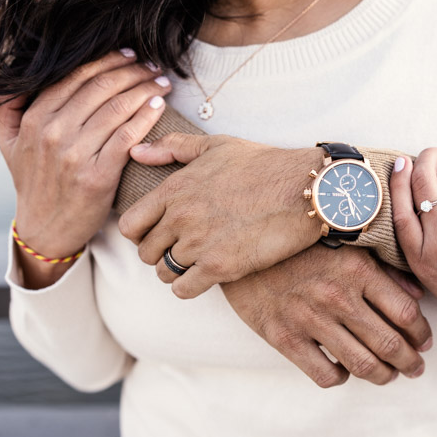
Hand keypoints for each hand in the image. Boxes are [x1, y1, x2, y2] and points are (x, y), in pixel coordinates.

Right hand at [0, 51, 170, 287]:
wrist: (45, 229)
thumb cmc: (33, 182)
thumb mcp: (8, 144)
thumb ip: (8, 107)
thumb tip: (13, 71)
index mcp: (34, 120)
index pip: (76, 76)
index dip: (106, 60)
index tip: (127, 54)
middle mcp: (53, 133)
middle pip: (101, 88)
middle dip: (132, 71)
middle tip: (151, 66)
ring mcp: (76, 155)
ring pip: (118, 108)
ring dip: (145, 89)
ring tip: (161, 82)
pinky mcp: (99, 176)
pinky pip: (128, 135)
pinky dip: (147, 116)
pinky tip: (159, 105)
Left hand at [118, 133, 325, 297]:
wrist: (306, 189)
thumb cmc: (265, 165)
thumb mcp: (216, 146)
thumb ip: (172, 148)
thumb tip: (136, 152)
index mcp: (175, 189)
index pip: (131, 225)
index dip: (141, 233)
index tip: (159, 233)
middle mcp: (181, 217)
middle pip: (145, 253)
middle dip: (160, 254)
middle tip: (182, 250)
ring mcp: (199, 243)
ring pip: (164, 273)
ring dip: (177, 271)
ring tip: (197, 263)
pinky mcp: (220, 266)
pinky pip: (184, 290)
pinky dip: (191, 287)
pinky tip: (208, 275)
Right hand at [221, 245, 432, 386]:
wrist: (240, 242)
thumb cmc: (297, 242)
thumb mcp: (344, 242)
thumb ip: (384, 268)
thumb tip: (417, 294)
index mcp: (357, 269)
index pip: (406, 313)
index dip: (422, 333)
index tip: (425, 341)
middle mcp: (337, 296)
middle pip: (389, 344)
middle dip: (410, 362)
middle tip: (416, 368)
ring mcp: (309, 319)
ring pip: (361, 364)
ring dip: (383, 376)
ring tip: (389, 375)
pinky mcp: (283, 337)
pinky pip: (323, 374)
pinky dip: (341, 378)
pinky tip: (344, 370)